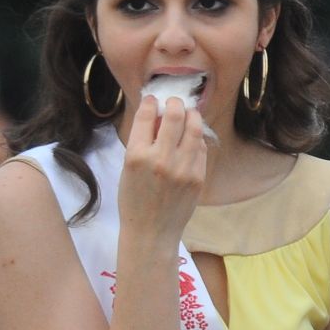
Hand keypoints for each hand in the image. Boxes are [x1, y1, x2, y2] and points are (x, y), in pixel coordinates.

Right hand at [116, 95, 206, 248]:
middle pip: (175, 117)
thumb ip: (142, 142)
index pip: (147, 117)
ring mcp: (183, 169)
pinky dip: (197, 138)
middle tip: (174, 102)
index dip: (151, 103)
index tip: (153, 99)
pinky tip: (192, 137)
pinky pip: (201, 148)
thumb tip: (158, 114)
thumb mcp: (128, 168)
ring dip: (192, 116)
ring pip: (194, 129)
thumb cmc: (134, 198)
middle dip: (175, 104)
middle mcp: (161, 160)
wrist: (151, 230)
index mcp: (136, 155)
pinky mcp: (198, 177)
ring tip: (188, 113)